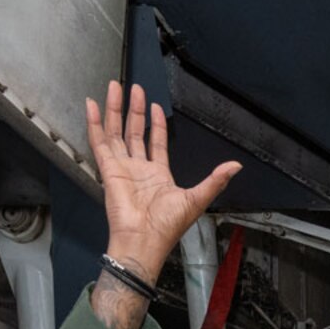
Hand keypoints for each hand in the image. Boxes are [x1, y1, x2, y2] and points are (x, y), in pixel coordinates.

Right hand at [83, 81, 239, 278]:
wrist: (144, 240)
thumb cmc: (167, 226)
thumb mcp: (197, 199)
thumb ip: (215, 180)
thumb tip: (236, 166)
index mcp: (159, 175)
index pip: (156, 143)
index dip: (156, 125)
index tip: (157, 107)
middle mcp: (139, 168)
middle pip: (135, 132)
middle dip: (136, 110)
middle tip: (135, 89)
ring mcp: (122, 167)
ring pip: (116, 132)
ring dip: (115, 110)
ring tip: (115, 88)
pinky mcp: (108, 169)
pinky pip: (99, 141)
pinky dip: (95, 123)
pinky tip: (93, 105)